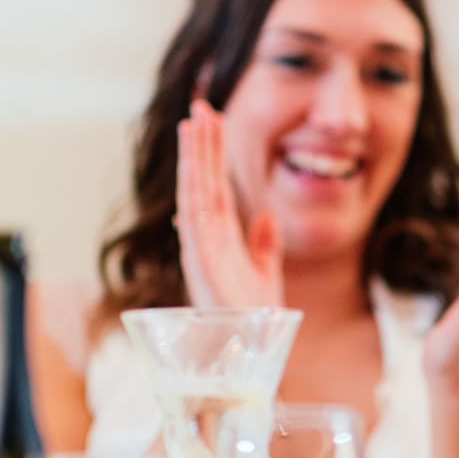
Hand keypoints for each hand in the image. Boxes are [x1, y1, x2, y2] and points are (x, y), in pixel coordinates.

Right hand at [175, 99, 283, 307]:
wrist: (251, 351)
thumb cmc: (252, 318)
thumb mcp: (265, 274)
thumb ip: (264, 244)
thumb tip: (265, 214)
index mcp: (220, 239)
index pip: (214, 187)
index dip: (214, 154)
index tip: (214, 121)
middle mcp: (206, 239)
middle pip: (203, 182)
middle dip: (203, 145)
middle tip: (203, 106)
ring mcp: (201, 249)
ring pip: (195, 192)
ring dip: (195, 158)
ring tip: (194, 122)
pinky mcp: (201, 262)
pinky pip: (195, 218)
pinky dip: (193, 190)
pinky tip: (193, 164)